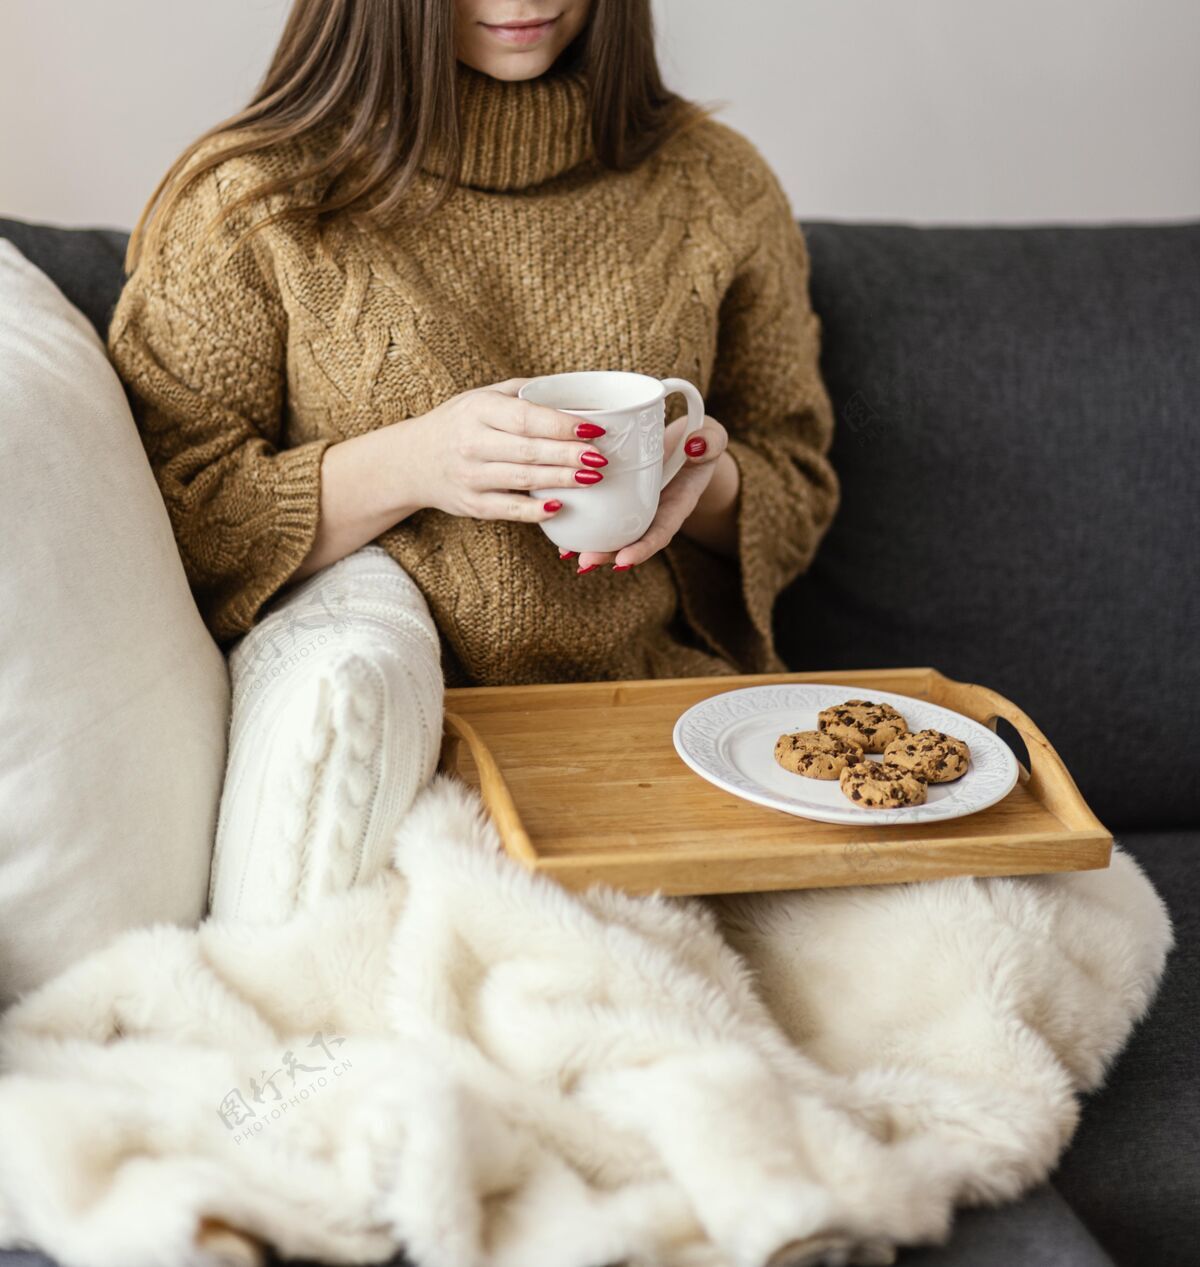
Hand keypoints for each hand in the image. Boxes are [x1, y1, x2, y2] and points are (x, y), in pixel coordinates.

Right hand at [393, 378, 608, 523]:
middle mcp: (472, 442)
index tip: (594, 429)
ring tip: (593, 478)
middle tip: (601, 458)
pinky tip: (561, 507)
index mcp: (478, 410)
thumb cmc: (457, 424)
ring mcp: (471, 476)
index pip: (527, 418)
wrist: (411, 461)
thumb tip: (573, 390)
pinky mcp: (472, 505)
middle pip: (530, 450)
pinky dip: (535, 511)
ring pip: (523, 479)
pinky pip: (509, 510)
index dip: (563, 425)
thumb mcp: (480, 397)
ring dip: (562, 480)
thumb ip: (522, 392)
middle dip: (570, 455)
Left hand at [571, 415, 734, 572]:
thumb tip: (695, 446)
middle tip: (586, 562)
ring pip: (612, 531)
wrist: (688, 443)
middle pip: (631, 538)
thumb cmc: (701, 441)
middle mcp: (655, 511)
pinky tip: (559, 533)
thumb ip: (710, 442)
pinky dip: (580, 522)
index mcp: (678, 504)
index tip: (624, 560)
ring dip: (589, 544)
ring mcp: (636, 507)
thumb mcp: (712, 438)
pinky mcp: (620, 496)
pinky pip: (600, 512)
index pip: (661, 530)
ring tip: (566, 553)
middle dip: (608, 553)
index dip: (643, 547)